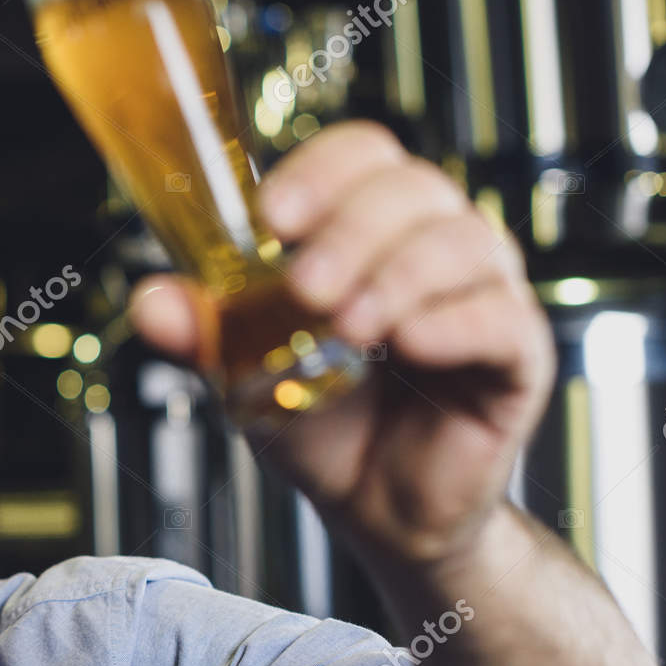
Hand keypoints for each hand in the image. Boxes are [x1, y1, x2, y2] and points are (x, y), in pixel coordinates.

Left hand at [127, 121, 555, 568]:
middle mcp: (433, 247)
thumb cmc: (323, 425)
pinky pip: (500, 316)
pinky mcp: (517, 356)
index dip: (322, 173)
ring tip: (350, 325)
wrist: (371, 509)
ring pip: (463, 242)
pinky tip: (410, 343)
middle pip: (414, 188)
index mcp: (371, 230)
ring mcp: (482, 295)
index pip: (363, 156)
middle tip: (305, 287)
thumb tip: (149, 303)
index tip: (272, 218)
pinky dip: (453, 323)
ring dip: (399, 275)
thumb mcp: (245, 374)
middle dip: (353, 230)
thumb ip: (203, 334)